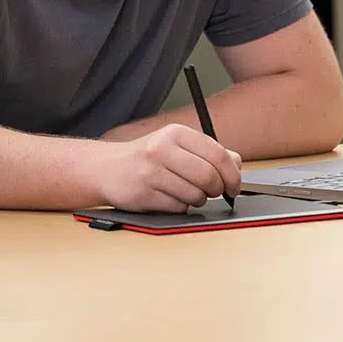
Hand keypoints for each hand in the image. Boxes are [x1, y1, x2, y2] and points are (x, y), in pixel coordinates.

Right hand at [91, 124, 241, 212]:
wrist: (106, 168)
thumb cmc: (147, 158)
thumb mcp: (177, 145)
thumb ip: (209, 152)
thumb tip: (236, 164)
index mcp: (175, 133)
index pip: (218, 155)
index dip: (232, 175)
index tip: (234, 186)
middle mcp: (161, 149)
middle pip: (208, 177)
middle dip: (217, 190)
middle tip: (213, 192)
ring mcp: (150, 172)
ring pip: (195, 195)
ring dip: (197, 200)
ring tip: (185, 193)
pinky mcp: (142, 194)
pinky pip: (178, 208)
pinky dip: (180, 207)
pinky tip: (168, 197)